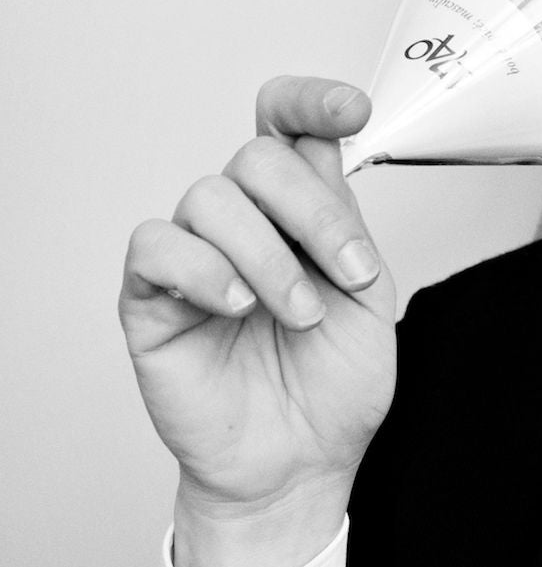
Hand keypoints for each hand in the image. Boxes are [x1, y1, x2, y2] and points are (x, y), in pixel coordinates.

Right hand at [119, 77, 397, 566]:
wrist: (301, 465)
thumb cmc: (332, 389)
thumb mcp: (366, 297)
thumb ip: (346, 223)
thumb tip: (325, 151)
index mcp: (298, 214)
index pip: (287, 128)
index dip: (312, 102)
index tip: (353, 109)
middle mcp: (244, 224)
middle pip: (259, 157)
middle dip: (313, 212)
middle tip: (345, 276)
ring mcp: (194, 256)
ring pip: (211, 197)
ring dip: (269, 257)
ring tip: (297, 316)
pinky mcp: (149, 297)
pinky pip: (158, 246)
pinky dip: (204, 269)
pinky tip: (236, 306)